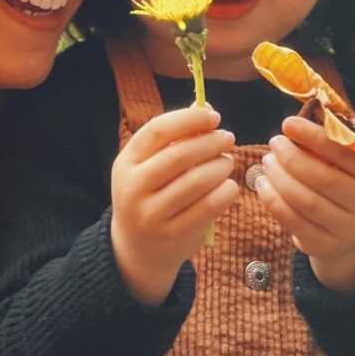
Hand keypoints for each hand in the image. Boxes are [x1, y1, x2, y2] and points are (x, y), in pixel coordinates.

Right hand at [110, 106, 237, 304]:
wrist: (136, 248)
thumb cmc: (148, 194)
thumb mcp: (149, 164)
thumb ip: (175, 137)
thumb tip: (205, 107)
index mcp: (126, 162)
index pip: (158, 130)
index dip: (189, 119)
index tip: (214, 116)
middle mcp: (134, 188)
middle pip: (179, 155)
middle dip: (210, 142)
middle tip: (227, 138)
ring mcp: (152, 214)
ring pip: (196, 181)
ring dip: (220, 166)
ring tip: (227, 162)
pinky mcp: (174, 235)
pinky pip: (208, 208)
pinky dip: (225, 192)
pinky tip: (229, 186)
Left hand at [256, 115, 354, 293]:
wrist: (353, 234)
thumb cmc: (344, 185)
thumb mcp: (348, 165)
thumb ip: (330, 144)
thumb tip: (295, 122)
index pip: (345, 153)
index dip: (314, 137)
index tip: (288, 123)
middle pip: (324, 179)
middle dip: (292, 158)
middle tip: (274, 143)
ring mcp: (347, 229)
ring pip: (307, 202)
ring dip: (279, 178)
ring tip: (266, 162)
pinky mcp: (325, 246)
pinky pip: (294, 222)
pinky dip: (274, 201)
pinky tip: (262, 185)